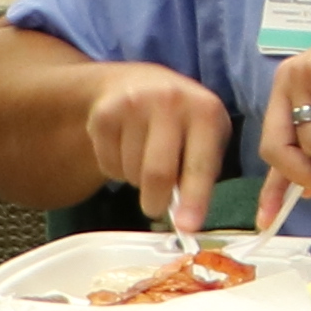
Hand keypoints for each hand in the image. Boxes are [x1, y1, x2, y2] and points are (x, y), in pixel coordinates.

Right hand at [75, 61, 233, 232]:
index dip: (194, 199)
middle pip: (157, 173)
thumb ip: (202, 171)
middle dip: (156, 201)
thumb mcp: (206, 136)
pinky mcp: (104, 114)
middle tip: (155, 209)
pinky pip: (107, 164)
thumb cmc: (182, 121)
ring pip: (131, 171)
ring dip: (137, 181)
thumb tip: (187, 219)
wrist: (137, 83)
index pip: (199, 164)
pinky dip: (116, 170)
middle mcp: (170, 102)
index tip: (188, 227)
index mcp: (205, 110)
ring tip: (145, 161)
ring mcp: (133, 105)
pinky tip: (126, 150)